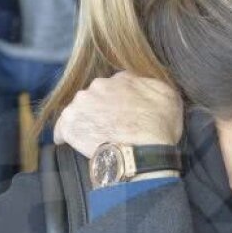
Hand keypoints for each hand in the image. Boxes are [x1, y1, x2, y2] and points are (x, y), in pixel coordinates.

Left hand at [52, 72, 183, 156]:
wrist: (141, 154)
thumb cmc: (158, 128)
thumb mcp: (169, 97)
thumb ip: (152, 84)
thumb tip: (144, 81)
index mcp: (121, 78)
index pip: (116, 85)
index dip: (119, 100)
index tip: (123, 113)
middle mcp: (97, 85)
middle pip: (96, 96)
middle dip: (101, 109)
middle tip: (110, 128)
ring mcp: (80, 104)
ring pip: (79, 111)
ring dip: (85, 121)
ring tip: (95, 138)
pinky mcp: (69, 125)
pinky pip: (62, 129)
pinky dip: (65, 135)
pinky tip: (68, 142)